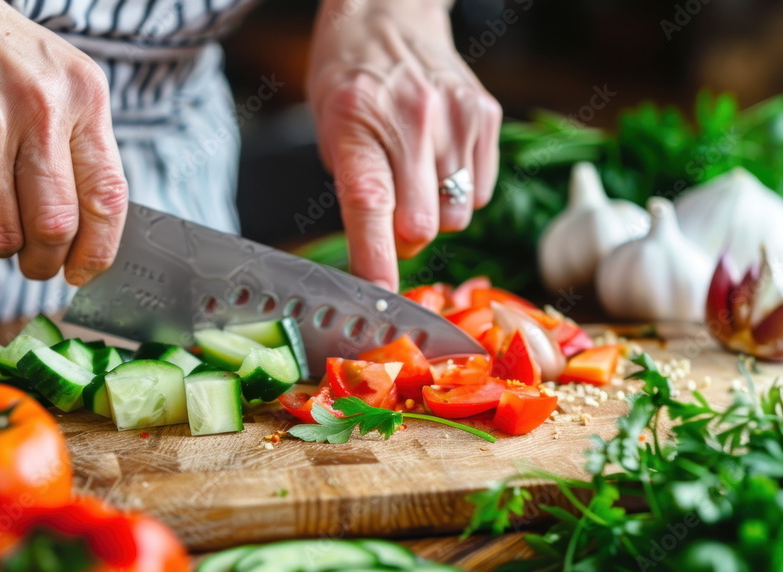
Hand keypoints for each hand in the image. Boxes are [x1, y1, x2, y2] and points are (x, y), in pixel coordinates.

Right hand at [0, 0, 127, 284]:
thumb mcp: (57, 81)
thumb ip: (78, 146)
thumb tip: (90, 228)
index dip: (98, 249)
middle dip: (44, 262)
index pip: (108, 196)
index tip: (83, 271)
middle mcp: (41, 109)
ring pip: (2, 230)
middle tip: (34, 264)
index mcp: (83, 98)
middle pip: (55, 225)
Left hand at [307, 0, 501, 290]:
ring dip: (435, 217)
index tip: (379, 299)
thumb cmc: (350, 77)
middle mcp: (412, 118)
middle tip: (390, 219)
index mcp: (356, 123)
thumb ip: (356, 190)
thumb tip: (382, 259)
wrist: (390, 11)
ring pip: (456, 215)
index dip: (375, 261)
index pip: (370, 205)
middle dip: (404, 242)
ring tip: (416, 178)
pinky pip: (481, 192)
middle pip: (422, 226)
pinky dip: (461, 193)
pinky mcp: (487, 116)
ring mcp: (456, 116)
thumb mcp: (329, 129)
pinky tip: (440, 161)